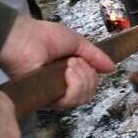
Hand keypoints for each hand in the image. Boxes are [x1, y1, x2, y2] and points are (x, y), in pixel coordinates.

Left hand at [0, 15, 114, 108]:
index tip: (83, 59)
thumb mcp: (77, 42)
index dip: (92, 74)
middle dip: (88, 76)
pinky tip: (67, 71)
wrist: (24, 39)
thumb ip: (95, 56)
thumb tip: (113, 68)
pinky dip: (74, 84)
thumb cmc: (45, 37)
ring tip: (69, 64)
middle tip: (75, 61)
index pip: (90, 85)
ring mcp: (55, 94)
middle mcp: (63, 86)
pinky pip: (70, 100)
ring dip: (82, 79)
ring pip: (82, 98)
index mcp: (70, 73)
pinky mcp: (47, 100)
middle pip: (89, 93)